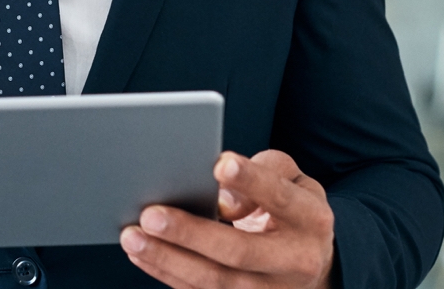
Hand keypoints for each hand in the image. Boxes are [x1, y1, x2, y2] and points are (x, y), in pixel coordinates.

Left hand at [118, 150, 334, 288]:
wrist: (310, 261)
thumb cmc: (290, 208)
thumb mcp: (293, 180)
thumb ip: (264, 172)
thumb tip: (222, 196)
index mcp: (310, 219)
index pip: (280, 197)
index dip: (251, 182)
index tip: (218, 165)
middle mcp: (296, 260)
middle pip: (240, 251)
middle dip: (191, 234)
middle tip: (151, 214)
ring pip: (216, 282)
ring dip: (168, 260)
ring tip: (133, 237)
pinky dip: (167, 274)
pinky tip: (141, 254)